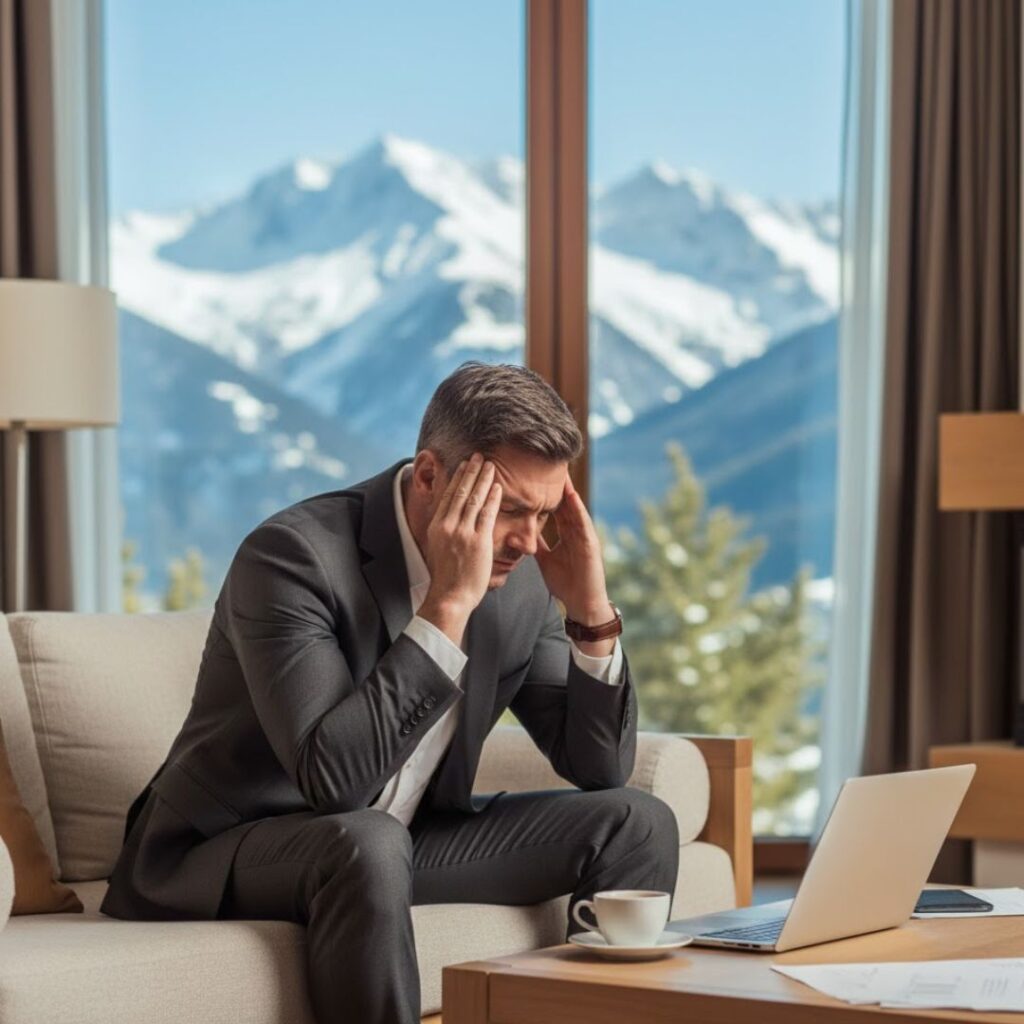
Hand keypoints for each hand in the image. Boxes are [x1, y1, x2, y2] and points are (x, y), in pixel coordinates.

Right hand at [417, 453, 501, 644]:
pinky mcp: (478, 541)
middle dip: (471, 471)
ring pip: (474, 498)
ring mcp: (463, 532)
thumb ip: (444, 531)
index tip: (464, 465)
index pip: (448, 495)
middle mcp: (448, 525)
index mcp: (437, 526)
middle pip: (461, 491)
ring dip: (483, 479)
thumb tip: (449, 519)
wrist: (450, 596)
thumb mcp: (438, 548)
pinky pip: (487, 514)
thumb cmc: (446, 576)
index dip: (457, 477)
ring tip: (491, 465)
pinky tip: (497, 486)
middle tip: (479, 456)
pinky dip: (492, 498)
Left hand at [534, 473, 612, 626]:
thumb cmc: (566, 583)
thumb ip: (536, 545)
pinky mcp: (591, 545)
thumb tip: (517, 534)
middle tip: (550, 462)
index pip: (555, 507)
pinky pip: (583, 523)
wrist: (582, 603)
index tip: (535, 474)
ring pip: (575, 508)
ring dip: (569, 490)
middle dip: (559, 484)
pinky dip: (577, 509)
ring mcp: (585, 536)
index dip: (546, 491)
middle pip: (566, 502)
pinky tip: (571, 497)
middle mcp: (576, 531)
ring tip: (561, 471)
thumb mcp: (546, 560)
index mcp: (566, 533)